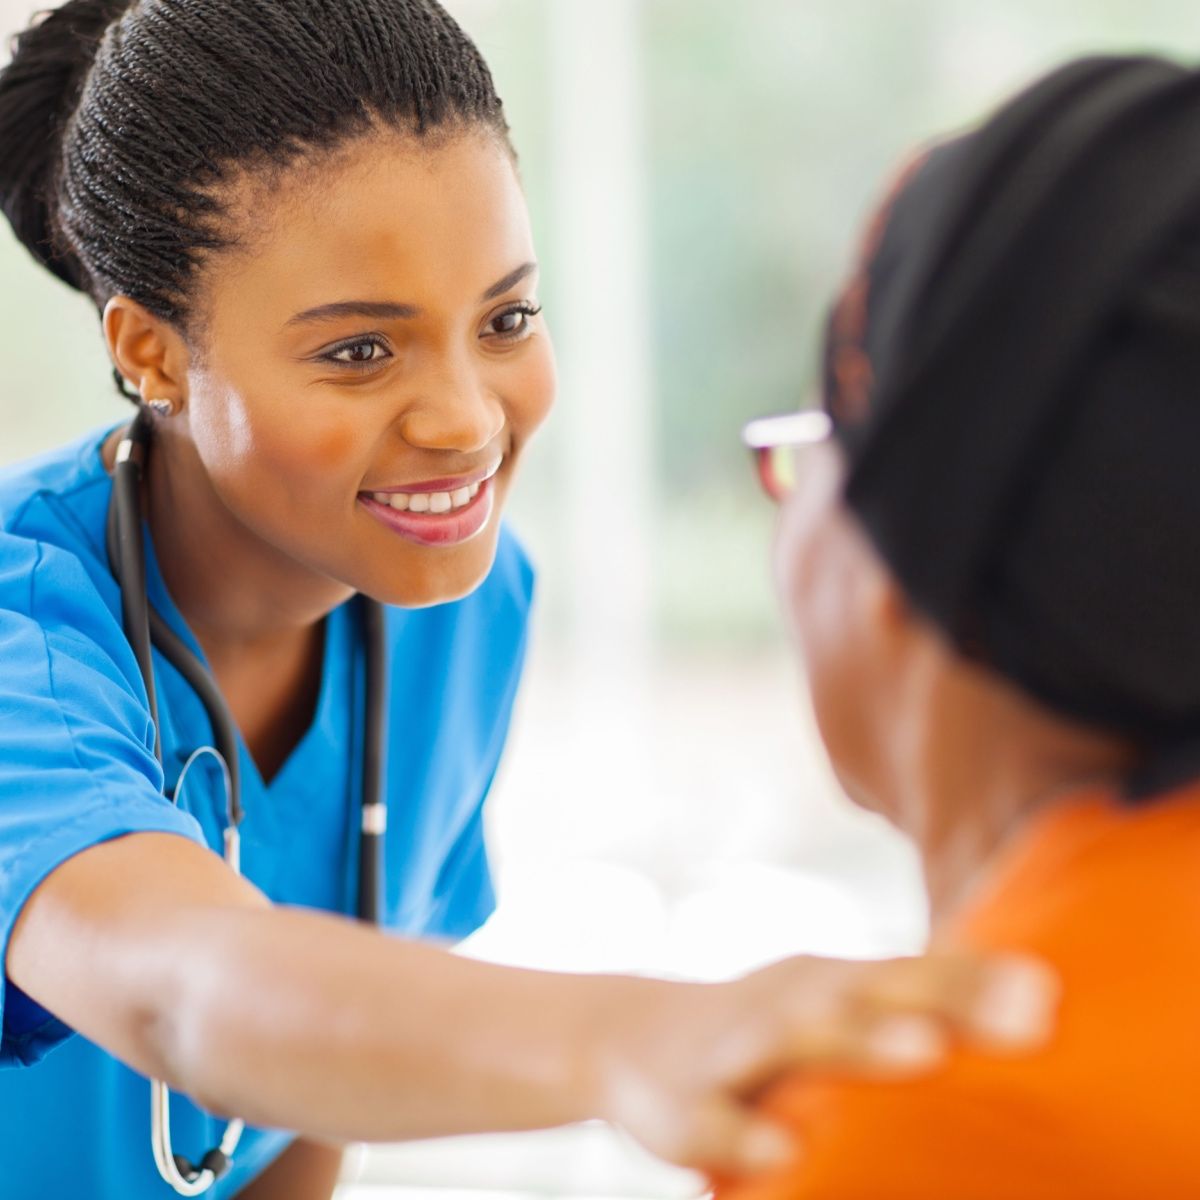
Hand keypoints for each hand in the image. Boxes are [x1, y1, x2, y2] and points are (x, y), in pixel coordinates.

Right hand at [588, 952, 1056, 1177]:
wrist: (626, 1036)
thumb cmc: (759, 1026)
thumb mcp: (823, 1004)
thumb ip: (901, 1006)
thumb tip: (1027, 1011)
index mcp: (826, 982)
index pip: (909, 971)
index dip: (975, 977)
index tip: (1047, 989)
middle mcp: (788, 1003)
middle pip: (869, 993)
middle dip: (943, 999)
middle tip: (1026, 1014)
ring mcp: (734, 1049)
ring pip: (798, 1039)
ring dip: (859, 1042)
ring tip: (925, 1052)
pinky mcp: (683, 1104)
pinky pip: (715, 1120)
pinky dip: (746, 1133)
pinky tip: (784, 1151)